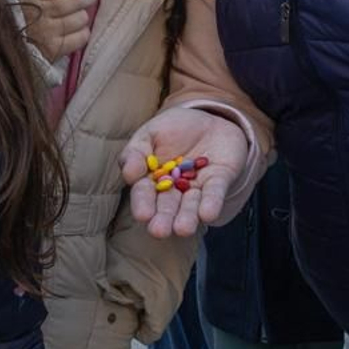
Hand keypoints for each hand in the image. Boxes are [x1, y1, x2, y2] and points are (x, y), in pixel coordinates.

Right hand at [18, 0, 101, 63]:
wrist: (0, 42)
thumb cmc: (18, 12)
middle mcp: (39, 12)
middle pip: (75, 1)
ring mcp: (46, 32)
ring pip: (80, 19)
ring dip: (83, 15)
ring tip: (78, 15)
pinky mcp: (51, 50)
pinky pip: (79, 39)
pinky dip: (83, 33)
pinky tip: (76, 31)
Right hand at [120, 107, 248, 237]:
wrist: (207, 118)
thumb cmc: (171, 130)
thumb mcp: (148, 135)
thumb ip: (136, 153)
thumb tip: (129, 173)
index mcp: (152, 181)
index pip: (145, 194)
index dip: (143, 204)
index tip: (143, 215)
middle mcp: (175, 190)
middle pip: (168, 206)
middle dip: (164, 218)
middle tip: (159, 230)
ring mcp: (197, 187)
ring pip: (191, 205)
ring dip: (187, 217)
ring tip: (183, 229)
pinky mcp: (220, 180)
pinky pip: (215, 192)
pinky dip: (211, 203)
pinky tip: (207, 213)